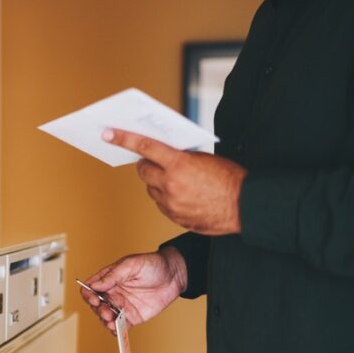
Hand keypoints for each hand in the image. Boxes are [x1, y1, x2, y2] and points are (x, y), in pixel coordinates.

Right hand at [80, 247, 187, 333]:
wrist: (174, 275)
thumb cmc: (152, 264)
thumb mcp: (131, 265)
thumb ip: (112, 275)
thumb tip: (95, 285)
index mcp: (108, 280)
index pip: (90, 288)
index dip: (88, 294)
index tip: (94, 299)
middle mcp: (113, 294)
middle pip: (96, 305)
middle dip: (98, 310)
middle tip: (106, 313)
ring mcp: (122, 306)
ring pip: (106, 317)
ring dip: (105, 321)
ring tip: (111, 322)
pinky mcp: (132, 317)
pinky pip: (121, 326)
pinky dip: (116, 330)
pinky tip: (117, 330)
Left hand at [103, 128, 246, 235]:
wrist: (245, 205)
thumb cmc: (229, 177)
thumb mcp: (204, 158)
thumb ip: (180, 156)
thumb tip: (163, 155)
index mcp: (178, 164)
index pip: (144, 147)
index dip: (123, 139)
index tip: (108, 134)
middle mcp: (170, 184)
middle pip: (143, 170)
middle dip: (145, 164)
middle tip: (152, 161)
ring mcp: (171, 203)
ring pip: (151, 189)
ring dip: (157, 183)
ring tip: (176, 180)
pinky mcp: (175, 217)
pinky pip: (161, 204)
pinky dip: (166, 198)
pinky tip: (182, 195)